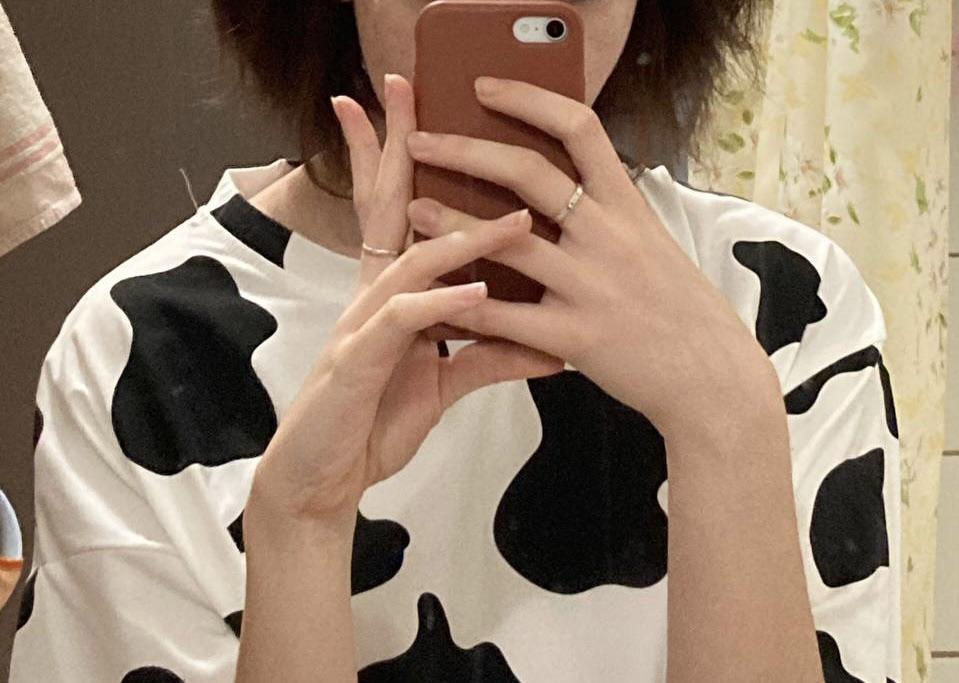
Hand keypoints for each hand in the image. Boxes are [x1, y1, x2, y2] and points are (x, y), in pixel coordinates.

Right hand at [249, 74, 563, 532]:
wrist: (325, 478)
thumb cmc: (373, 423)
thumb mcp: (444, 385)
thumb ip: (494, 356)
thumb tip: (554, 346)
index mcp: (390, 296)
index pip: (396, 213)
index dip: (399, 157)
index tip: (413, 107)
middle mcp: (372, 297)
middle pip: (384, 208)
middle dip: (394, 145)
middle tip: (402, 87)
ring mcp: (360, 326)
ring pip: (408, 262)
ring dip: (460, 235)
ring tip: (513, 218)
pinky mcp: (357, 363)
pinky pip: (402, 324)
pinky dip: (441, 305)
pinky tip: (477, 295)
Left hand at [404, 76, 776, 435]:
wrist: (712, 376)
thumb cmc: (679, 308)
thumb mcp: (653, 243)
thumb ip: (609, 213)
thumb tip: (559, 186)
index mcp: (628, 206)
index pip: (579, 127)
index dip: (527, 98)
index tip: (484, 87)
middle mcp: (610, 236)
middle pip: (528, 172)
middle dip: (465, 149)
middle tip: (421, 141)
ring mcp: (592, 285)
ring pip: (507, 239)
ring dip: (451, 220)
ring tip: (414, 207)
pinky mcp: (577, 336)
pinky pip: (506, 316)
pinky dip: (463, 303)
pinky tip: (432, 294)